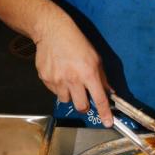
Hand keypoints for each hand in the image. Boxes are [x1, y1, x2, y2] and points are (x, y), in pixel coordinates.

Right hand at [33, 12, 113, 126]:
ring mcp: (57, 80)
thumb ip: (102, 77)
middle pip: (81, 107)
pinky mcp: (45, 79)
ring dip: (70, 94)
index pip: (99, 99)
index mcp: (88, 73)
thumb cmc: (76, 42)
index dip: (105, 113)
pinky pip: (54, 92)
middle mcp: (73, 79)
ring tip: (68, 79)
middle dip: (85, 105)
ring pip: (66, 100)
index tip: (108, 123)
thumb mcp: (95, 58)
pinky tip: (59, 73)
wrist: (52, 31)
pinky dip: (58, 87)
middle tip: (84, 96)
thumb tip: (109, 92)